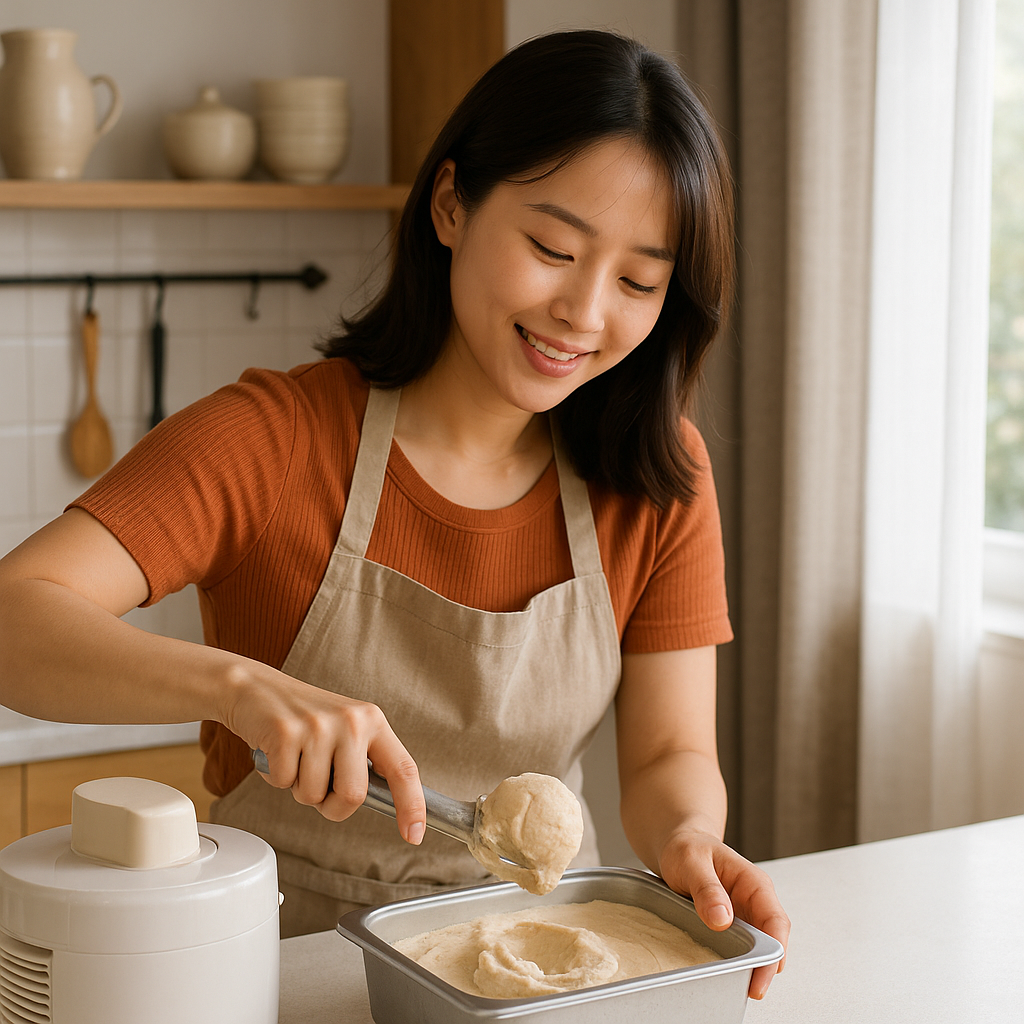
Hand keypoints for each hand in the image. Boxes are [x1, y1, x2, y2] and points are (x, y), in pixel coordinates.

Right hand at [219, 656, 425, 843]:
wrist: (256, 688)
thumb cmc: (303, 718)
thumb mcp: (345, 730)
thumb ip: (363, 762)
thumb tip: (385, 804)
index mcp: (373, 721)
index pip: (403, 769)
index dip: (412, 805)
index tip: (414, 834)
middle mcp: (352, 720)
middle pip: (353, 796)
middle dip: (331, 806)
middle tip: (318, 784)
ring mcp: (318, 725)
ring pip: (314, 795)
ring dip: (299, 789)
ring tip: (295, 759)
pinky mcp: (286, 732)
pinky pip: (284, 783)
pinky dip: (276, 778)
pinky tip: (276, 752)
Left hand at [658, 827, 789, 999]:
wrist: (677, 845)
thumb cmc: (686, 848)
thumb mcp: (691, 861)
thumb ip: (707, 888)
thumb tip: (723, 919)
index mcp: (754, 883)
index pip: (775, 922)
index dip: (774, 953)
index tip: (760, 978)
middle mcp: (754, 901)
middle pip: (771, 941)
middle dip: (764, 968)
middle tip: (747, 991)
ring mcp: (744, 915)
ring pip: (757, 948)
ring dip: (750, 967)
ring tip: (734, 987)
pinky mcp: (731, 925)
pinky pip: (740, 947)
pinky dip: (736, 961)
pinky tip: (723, 973)